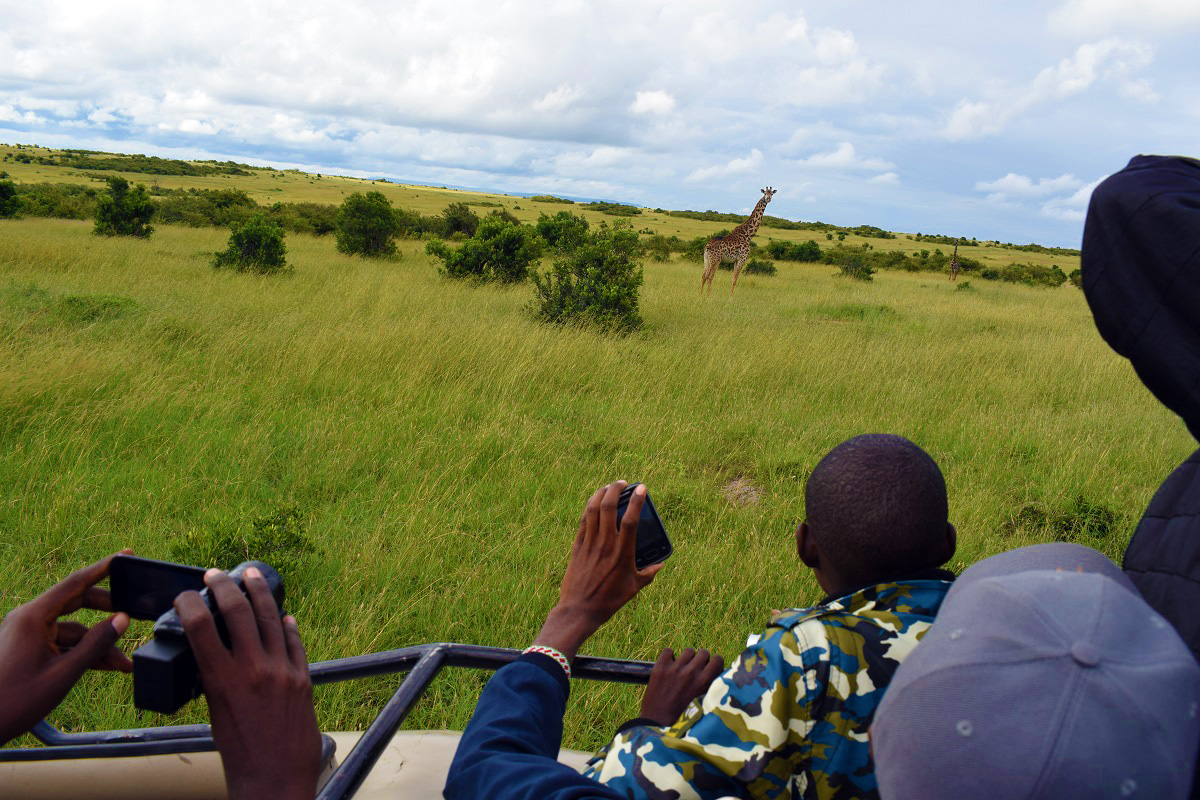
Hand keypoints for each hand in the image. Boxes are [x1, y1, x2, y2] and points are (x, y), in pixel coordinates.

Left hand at [0, 552, 132, 744]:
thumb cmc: (15, 701)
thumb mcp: (64, 673)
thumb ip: (96, 644)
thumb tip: (122, 620)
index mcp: (33, 617)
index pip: (76, 583)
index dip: (104, 568)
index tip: (125, 555)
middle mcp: (28, 619)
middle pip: (76, 603)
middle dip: (106, 613)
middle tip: (132, 616)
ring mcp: (25, 634)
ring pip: (71, 629)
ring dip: (97, 644)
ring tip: (122, 664)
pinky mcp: (25, 648)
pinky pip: (60, 643)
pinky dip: (81, 653)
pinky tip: (103, 667)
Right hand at [176, 568, 320, 799]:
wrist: (276, 780)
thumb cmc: (239, 754)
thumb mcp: (215, 713)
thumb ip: (216, 679)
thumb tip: (214, 652)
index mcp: (222, 681)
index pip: (200, 628)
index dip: (189, 603)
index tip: (184, 595)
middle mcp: (254, 670)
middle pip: (237, 612)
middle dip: (224, 586)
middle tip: (214, 574)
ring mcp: (283, 671)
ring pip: (271, 617)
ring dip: (259, 592)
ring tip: (250, 575)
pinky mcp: (304, 678)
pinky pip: (295, 642)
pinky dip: (288, 626)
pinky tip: (283, 615)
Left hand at [533, 482, 663, 660]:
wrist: (580, 609)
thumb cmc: (609, 600)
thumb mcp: (634, 588)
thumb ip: (649, 573)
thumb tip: (660, 564)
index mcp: (623, 553)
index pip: (630, 520)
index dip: (636, 501)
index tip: (642, 488)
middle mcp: (605, 544)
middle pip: (608, 507)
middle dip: (615, 489)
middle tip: (623, 483)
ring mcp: (589, 544)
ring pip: (592, 510)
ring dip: (600, 494)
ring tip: (608, 487)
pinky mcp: (577, 547)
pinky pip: (583, 521)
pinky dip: (588, 508)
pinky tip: (593, 503)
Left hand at [639, 647, 723, 725]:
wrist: (658, 722)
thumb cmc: (684, 715)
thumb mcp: (703, 701)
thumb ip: (711, 686)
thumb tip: (718, 672)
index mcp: (703, 681)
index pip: (718, 659)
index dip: (715, 663)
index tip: (710, 668)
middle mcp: (690, 672)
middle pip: (704, 653)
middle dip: (702, 660)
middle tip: (696, 669)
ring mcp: (674, 668)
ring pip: (688, 651)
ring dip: (687, 658)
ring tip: (683, 668)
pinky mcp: (660, 667)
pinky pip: (668, 651)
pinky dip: (670, 656)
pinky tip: (670, 665)